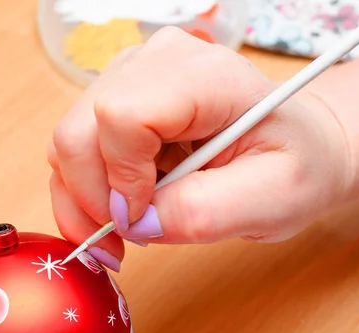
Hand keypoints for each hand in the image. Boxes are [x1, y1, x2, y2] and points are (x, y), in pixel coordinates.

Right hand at [48, 27, 355, 269]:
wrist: (292, 149)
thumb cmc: (292, 165)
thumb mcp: (271, 201)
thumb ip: (204, 213)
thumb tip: (135, 224)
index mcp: (203, 76)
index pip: (122, 116)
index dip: (121, 179)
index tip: (141, 219)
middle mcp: (154, 65)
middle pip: (77, 134)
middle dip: (91, 200)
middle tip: (124, 240)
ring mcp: (128, 82)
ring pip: (66, 146)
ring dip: (84, 202)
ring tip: (125, 232)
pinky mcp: (114, 106)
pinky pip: (73, 154)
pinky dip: (85, 195)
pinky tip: (118, 216)